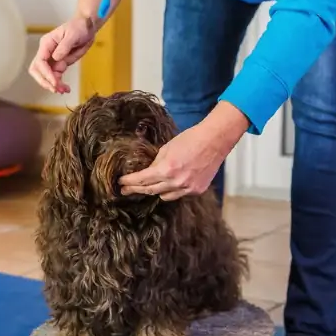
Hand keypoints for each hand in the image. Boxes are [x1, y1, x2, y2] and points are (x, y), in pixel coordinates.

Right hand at [28, 16, 96, 93]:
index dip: (46, 74)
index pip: (40, 62)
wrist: (87, 28)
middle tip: (56, 89)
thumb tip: (56, 57)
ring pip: (46, 76)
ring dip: (53, 85)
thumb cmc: (79, 27)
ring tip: (64, 90)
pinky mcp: (60, 64)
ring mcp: (52, 59)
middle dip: (45, 81)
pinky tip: (66, 88)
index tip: (55, 82)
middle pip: (37, 70)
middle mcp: (47, 52)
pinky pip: (56, 77)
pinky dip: (59, 84)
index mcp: (47, 44)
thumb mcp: (73, 35)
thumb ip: (64, 46)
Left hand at [119, 102, 250, 200]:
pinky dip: (173, 190)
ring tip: (149, 186)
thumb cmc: (190, 139)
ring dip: (156, 191)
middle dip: (136, 190)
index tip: (120, 183)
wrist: (214, 141)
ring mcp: (187, 189)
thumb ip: (156, 163)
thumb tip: (147, 172)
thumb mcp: (166, 148)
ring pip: (164, 196)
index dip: (129, 182)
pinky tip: (172, 182)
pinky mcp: (197, 191)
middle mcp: (176, 182)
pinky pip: (179, 195)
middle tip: (125, 190)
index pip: (141, 180)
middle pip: (150, 191)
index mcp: (166, 169)